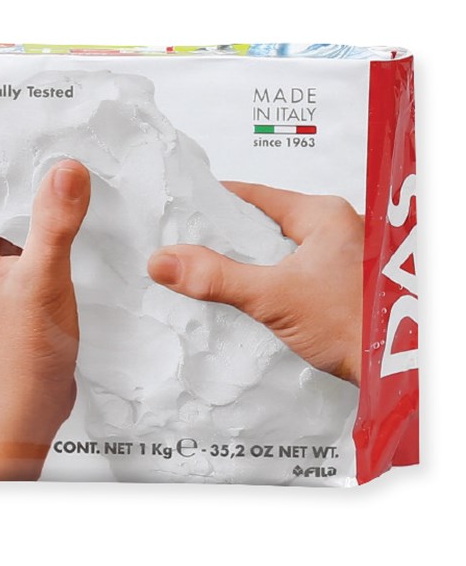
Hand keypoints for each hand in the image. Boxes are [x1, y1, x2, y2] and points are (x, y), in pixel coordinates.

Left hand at [0, 126, 90, 479]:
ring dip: (21, 190)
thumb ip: (54, 223)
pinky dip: (41, 220)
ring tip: (54, 162)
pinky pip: (22, 240)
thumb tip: (64, 166)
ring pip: (0, 217)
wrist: (23, 409)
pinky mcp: (13, 288)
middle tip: (31, 131)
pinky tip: (71, 215)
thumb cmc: (20, 354)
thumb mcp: (41, 281)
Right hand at [148, 183, 363, 384]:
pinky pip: (292, 275)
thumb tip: (165, 261)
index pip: (255, 196)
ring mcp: (343, 258)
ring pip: (279, 252)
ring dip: (249, 266)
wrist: (399, 370)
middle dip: (227, 239)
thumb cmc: (356, 326)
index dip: (216, 203)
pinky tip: (249, 300)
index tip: (183, 212)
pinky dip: (268, 284)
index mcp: (324, 215)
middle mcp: (338, 229)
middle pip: (265, 224)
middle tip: (189, 250)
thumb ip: (217, 278)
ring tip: (212, 277)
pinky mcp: (343, 287)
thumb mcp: (273, 297)